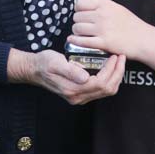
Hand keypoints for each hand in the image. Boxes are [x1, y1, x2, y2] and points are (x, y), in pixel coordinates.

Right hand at [7, 48, 124, 104]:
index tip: (115, 56)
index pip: (100, 83)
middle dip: (118, 73)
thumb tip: (85, 77)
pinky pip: (100, 89)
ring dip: (115, 76)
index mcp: (73, 90)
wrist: (33, 69)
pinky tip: (110, 67)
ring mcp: (79, 96)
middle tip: (121, 57)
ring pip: (106, 91)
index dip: (111, 70)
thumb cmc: (43, 63)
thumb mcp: (55, 63)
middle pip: (107, 89)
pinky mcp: (81, 92)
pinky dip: (109, 78)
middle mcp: (78, 96)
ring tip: (118, 61)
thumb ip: (70, 70)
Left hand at [68, 0, 141, 57]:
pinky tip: (73, 40)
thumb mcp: (115, 7)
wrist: (143, 39)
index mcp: (105, 4)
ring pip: (77, 28)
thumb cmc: (130, 23)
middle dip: (77, 21)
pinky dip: (75, 41)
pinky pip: (82, 41)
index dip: (78, 9)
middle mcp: (102, 15)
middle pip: (77, 16)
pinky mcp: (103, 43)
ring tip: (81, 33)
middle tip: (82, 25)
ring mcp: (102, 29)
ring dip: (76, 31)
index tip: (81, 13)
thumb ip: (98, 2)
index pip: (80, 3)